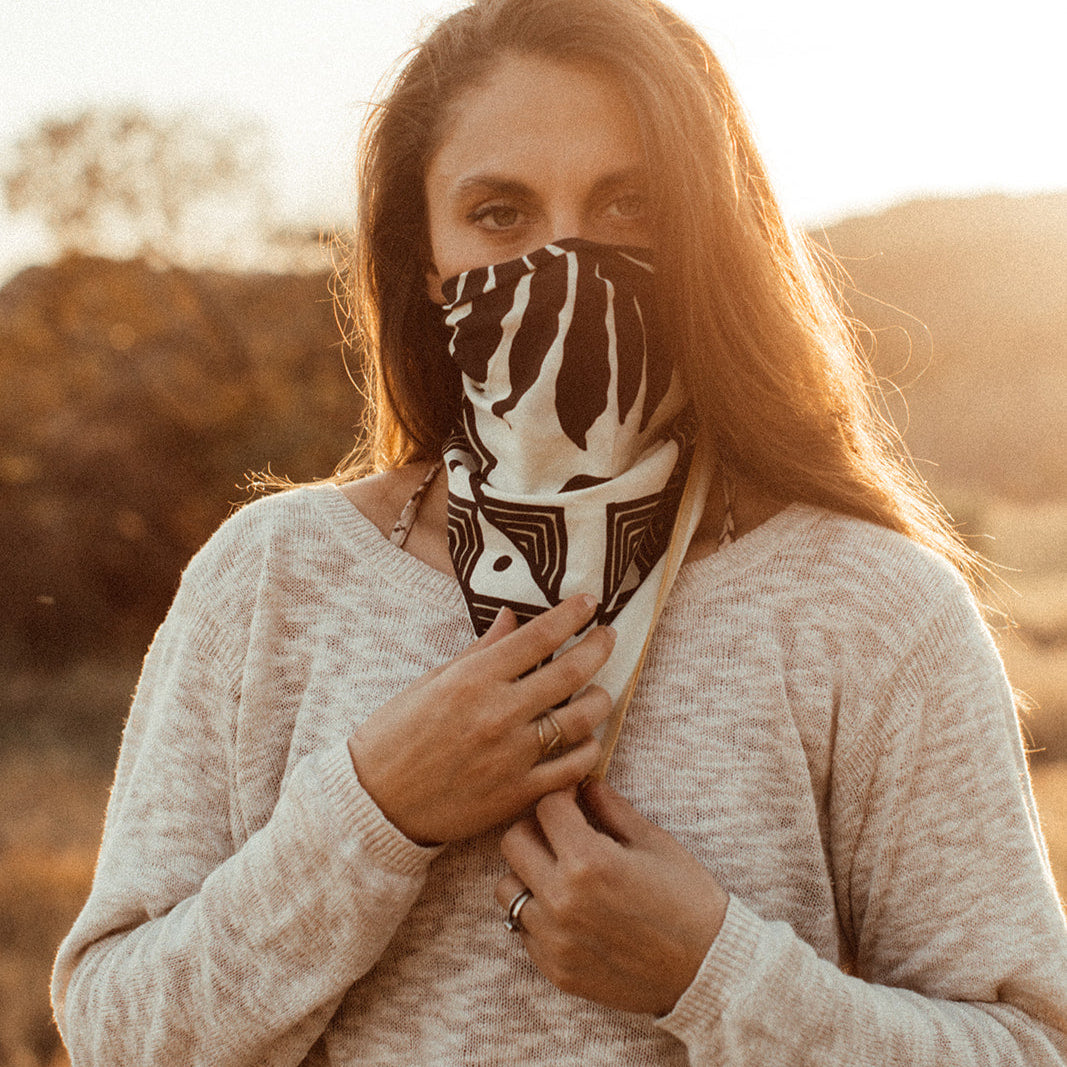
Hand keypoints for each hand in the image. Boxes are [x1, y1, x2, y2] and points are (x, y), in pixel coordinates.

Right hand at [348, 594, 615, 844]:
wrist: (375, 804)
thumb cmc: (395, 736)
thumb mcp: (432, 682)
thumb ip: (480, 651)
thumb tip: (513, 617)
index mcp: (473, 679)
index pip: (539, 636)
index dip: (572, 615)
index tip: (591, 603)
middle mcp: (498, 713)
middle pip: (572, 671)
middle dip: (599, 647)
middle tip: (608, 637)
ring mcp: (512, 756)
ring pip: (582, 720)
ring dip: (600, 699)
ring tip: (600, 691)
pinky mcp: (518, 794)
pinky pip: (573, 769)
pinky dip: (589, 750)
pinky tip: (586, 739)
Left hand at [495, 781, 727, 1016]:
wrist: (708, 970)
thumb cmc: (688, 900)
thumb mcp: (653, 842)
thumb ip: (611, 808)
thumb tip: (586, 785)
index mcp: (588, 862)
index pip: (546, 807)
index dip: (561, 796)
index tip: (573, 797)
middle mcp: (561, 900)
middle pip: (513, 842)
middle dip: (536, 828)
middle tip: (562, 831)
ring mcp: (554, 939)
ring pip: (508, 888)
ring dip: (528, 873)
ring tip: (560, 872)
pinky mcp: (555, 969)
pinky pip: (524, 929)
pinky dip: (539, 913)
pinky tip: (571, 909)